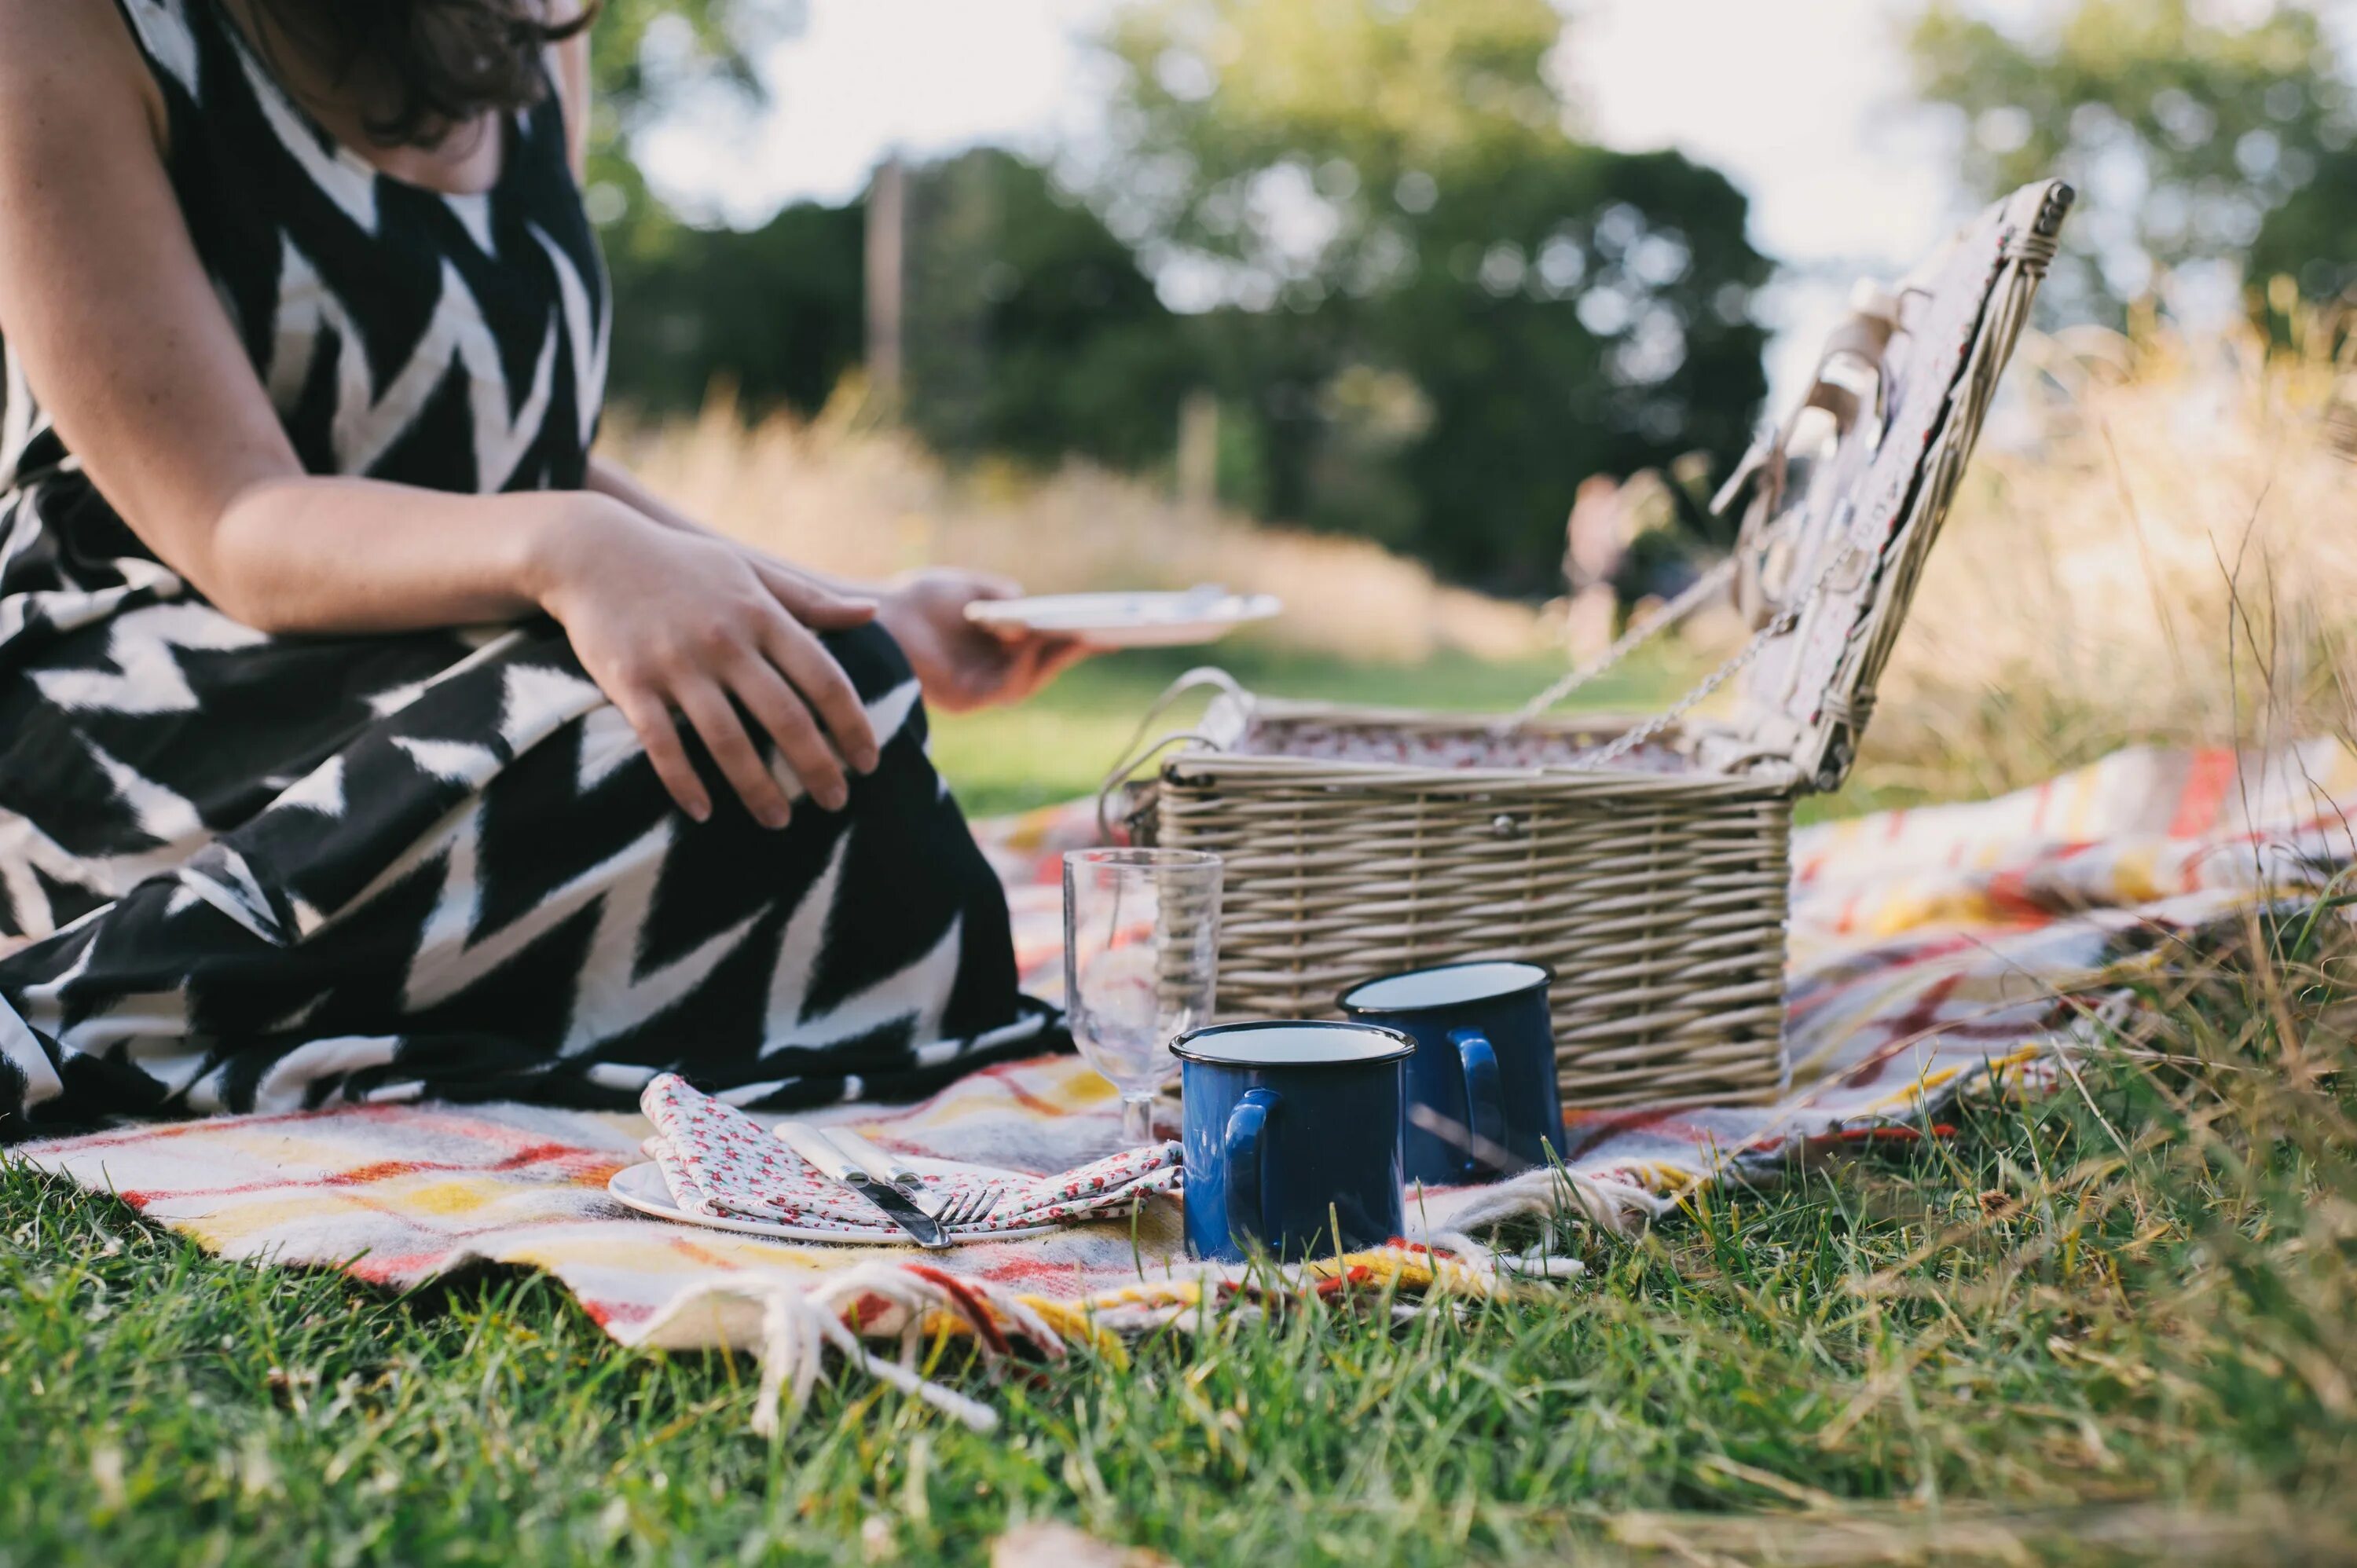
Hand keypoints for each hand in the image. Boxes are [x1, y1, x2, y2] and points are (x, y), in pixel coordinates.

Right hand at [529, 500, 882, 826]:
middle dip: (817, 767)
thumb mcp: (750, 571)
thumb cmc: (682, 566)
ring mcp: (676, 663)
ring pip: (727, 740)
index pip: (823, 677)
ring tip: (780, 821)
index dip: (851, 724)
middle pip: (785, 717)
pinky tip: (704, 811)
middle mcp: (725, 641)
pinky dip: (684, 781)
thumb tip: (872, 613)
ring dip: (758, 787)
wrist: (592, 550)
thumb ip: (810, 599)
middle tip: (837, 802)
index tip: (869, 760)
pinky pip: (662, 743)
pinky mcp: (630, 682)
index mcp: (761, 615)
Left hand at [876, 569, 1089, 713]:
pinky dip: (1020, 669)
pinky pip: (1001, 689)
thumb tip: (1033, 609)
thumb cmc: (920, 597)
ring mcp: (977, 690)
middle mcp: (988, 674)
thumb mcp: (972, 590)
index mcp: (994, 651)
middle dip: (1072, 653)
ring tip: (1074, 637)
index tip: (1105, 627)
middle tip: (1102, 634)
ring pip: (1028, 682)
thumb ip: (1004, 597)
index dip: (1073, 641)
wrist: (878, 612)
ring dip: (1052, 661)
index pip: (1042, 650)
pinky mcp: (961, 700)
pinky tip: (1029, 646)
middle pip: (1042, 670)